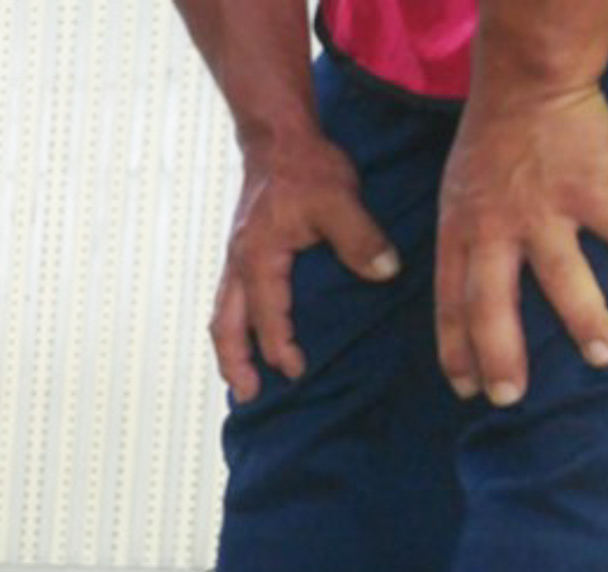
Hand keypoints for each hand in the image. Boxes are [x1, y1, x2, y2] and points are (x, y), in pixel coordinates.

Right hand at [212, 132, 400, 401]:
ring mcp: (235, 261)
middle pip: (225, 328)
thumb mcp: (340, 199)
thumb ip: (361, 239)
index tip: (297, 371)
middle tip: (248, 396)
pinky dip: (234, 327)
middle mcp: (239, 265)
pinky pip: (229, 302)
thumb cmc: (305, 167)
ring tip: (240, 379)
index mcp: (259, 259)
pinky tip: (248, 337)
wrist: (277, 138)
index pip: (267, 318)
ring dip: (229, 351)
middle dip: (234, 365)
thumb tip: (386, 272)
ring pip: (221, 317)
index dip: (280, 349)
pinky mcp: (240, 254)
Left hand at [435, 83, 607, 406]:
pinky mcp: (588, 187)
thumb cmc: (490, 150)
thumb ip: (467, 249)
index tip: (467, 389)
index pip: (451, 305)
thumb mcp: (456, 202)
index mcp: (460, 236)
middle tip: (511, 397)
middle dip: (500, 355)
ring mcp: (542, 211)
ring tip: (605, 356)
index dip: (457, 350)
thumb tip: (472, 300)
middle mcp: (494, 231)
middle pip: (492, 304)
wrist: (526, 87)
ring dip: (584, 319)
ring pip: (561, 275)